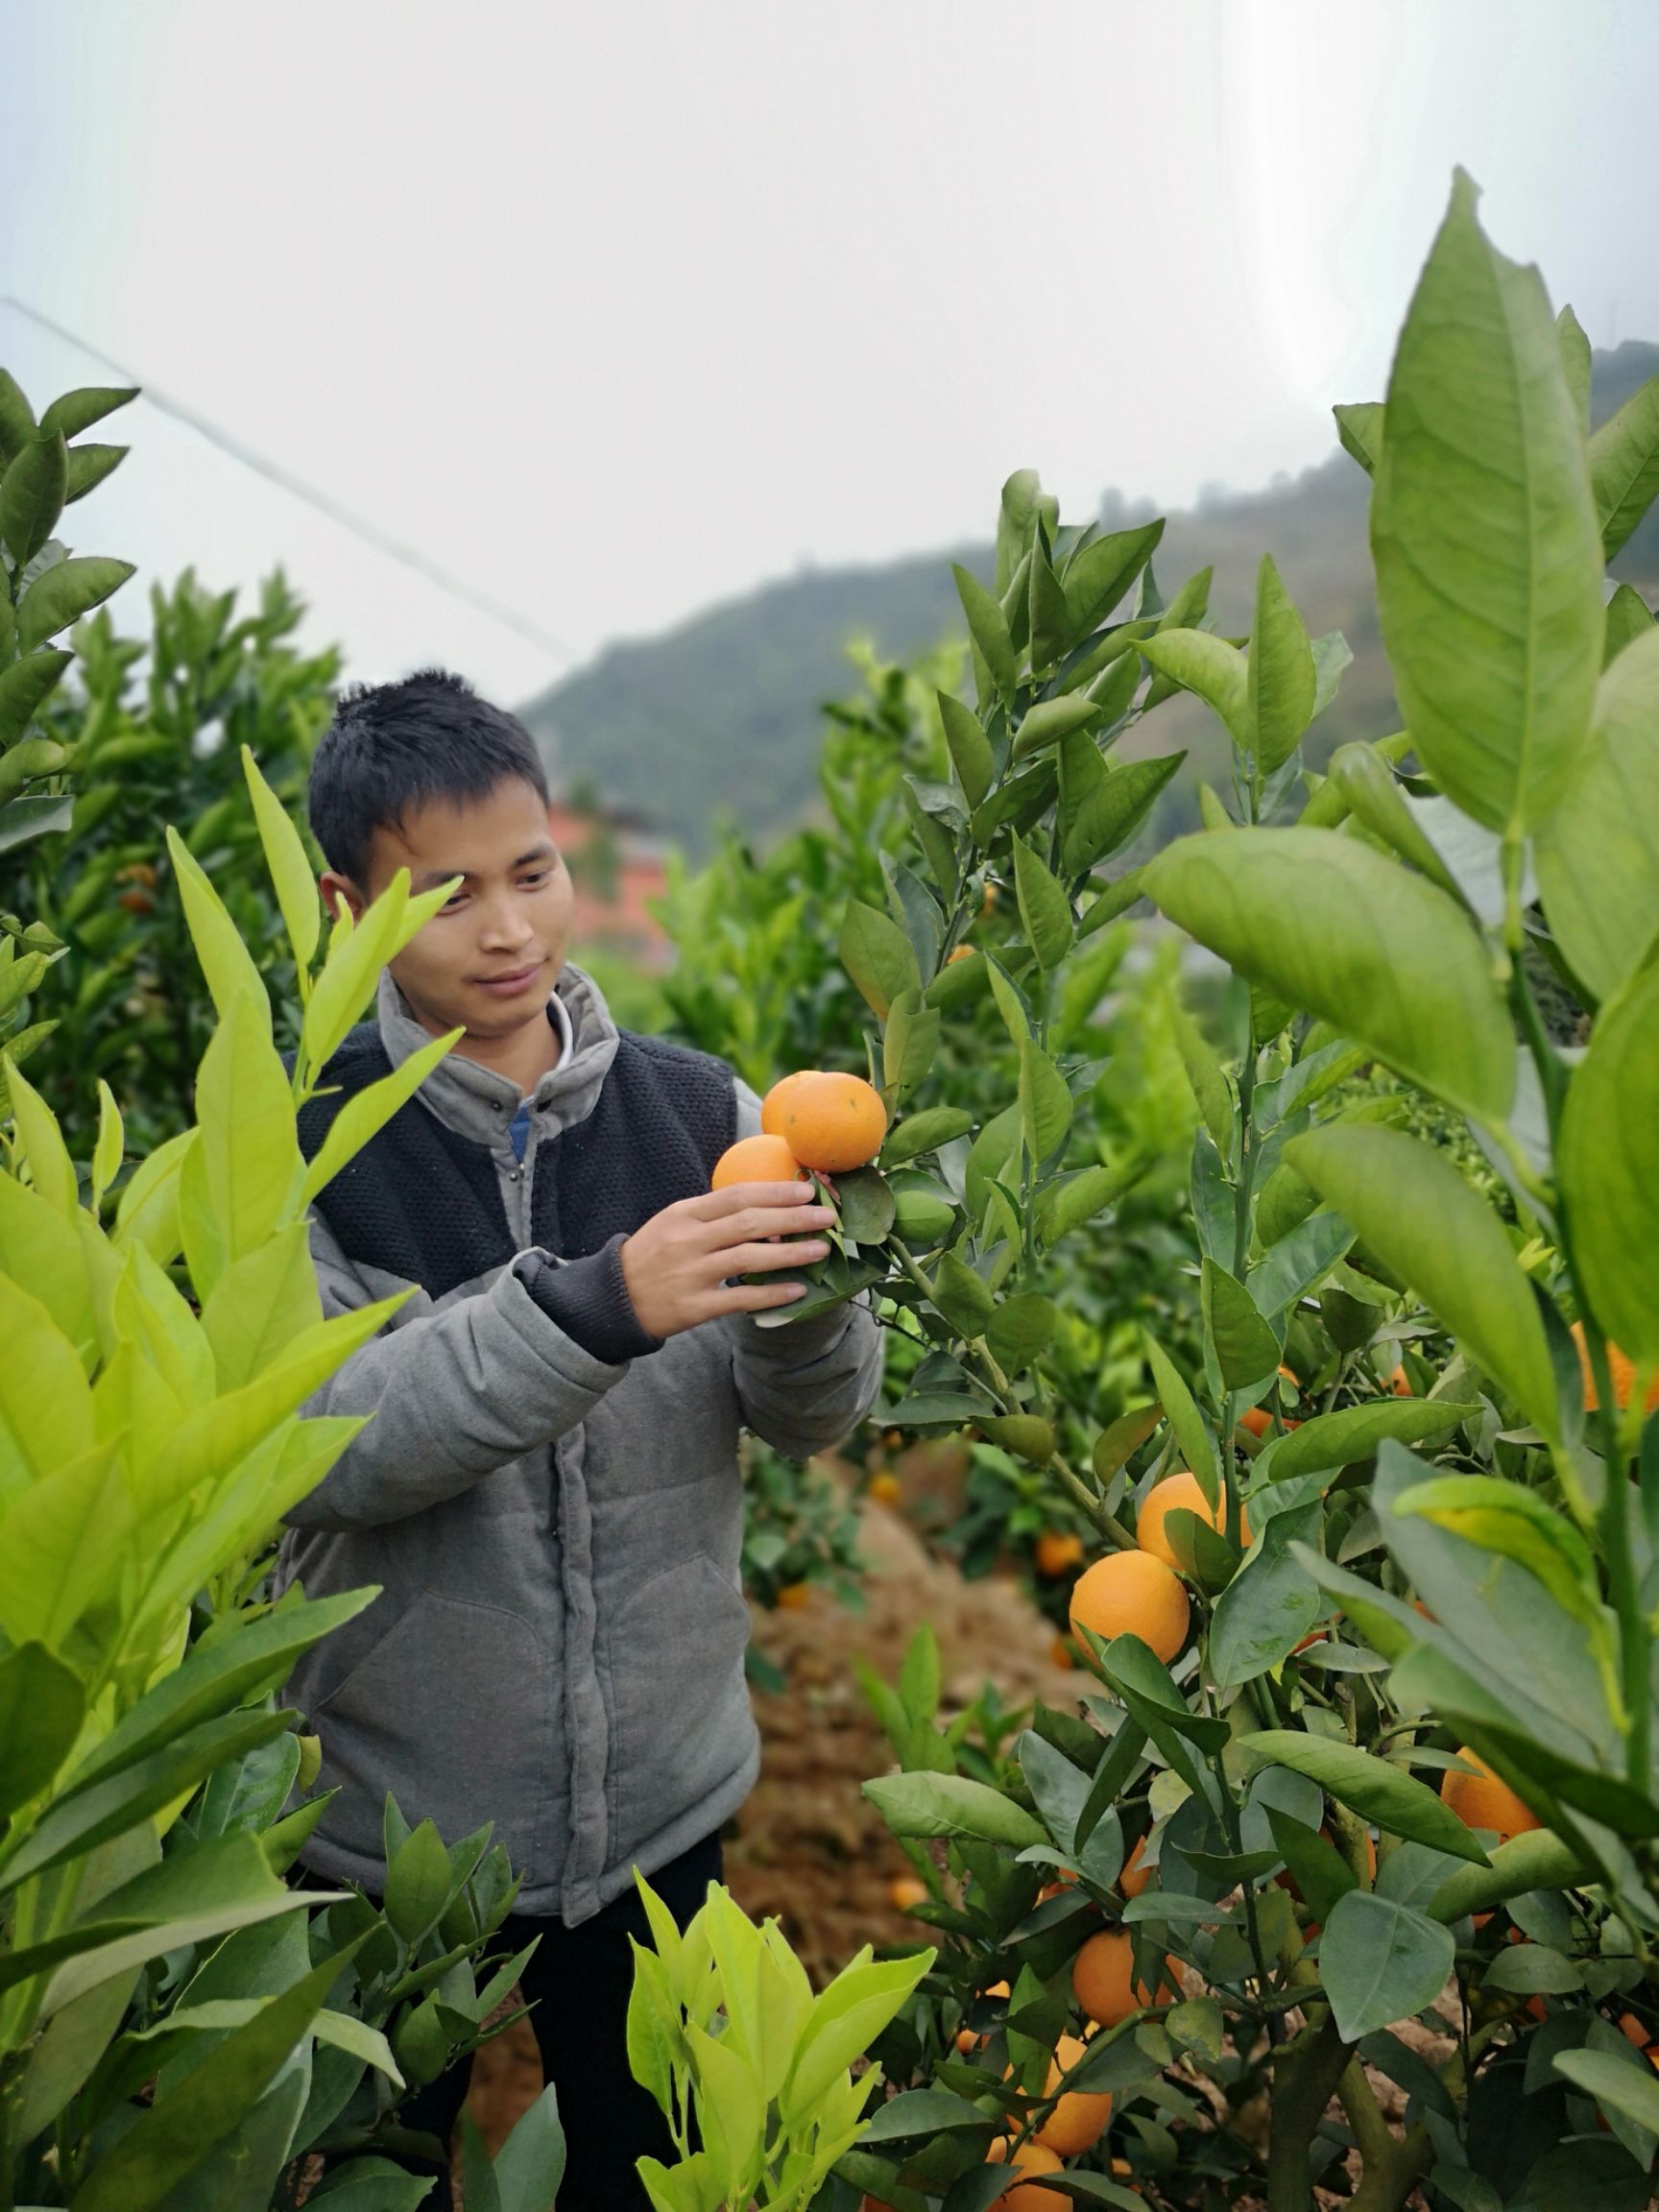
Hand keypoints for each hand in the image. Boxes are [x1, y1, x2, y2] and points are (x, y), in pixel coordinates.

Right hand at [618, 1182, 836, 1338]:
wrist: (614, 1298)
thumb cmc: (653, 1255)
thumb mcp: (674, 1223)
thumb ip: (714, 1216)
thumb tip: (769, 1212)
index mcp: (684, 1214)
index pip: (736, 1196)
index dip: (775, 1192)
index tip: (807, 1191)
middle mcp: (688, 1240)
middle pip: (749, 1223)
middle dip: (793, 1218)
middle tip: (826, 1217)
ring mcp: (690, 1274)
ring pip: (749, 1258)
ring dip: (790, 1253)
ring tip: (820, 1250)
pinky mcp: (694, 1307)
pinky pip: (739, 1298)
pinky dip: (771, 1294)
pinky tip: (797, 1290)